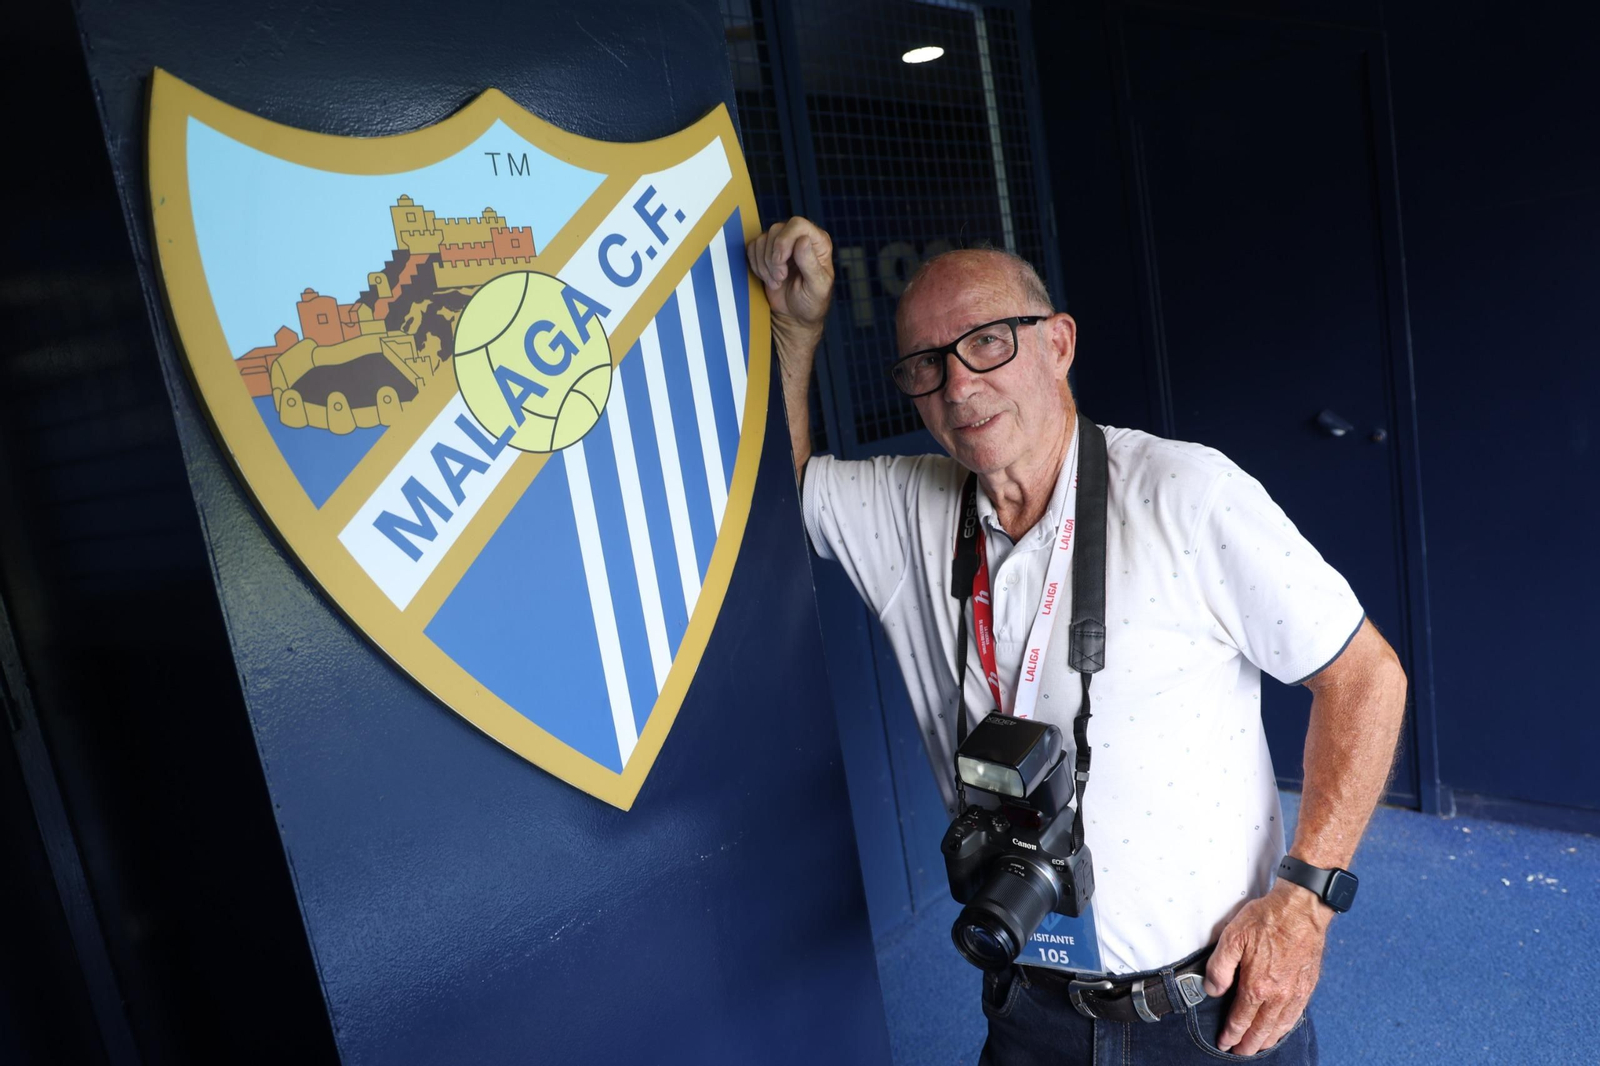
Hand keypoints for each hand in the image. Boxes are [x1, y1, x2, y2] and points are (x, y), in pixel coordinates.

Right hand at [747, 217, 833, 331]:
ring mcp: (782, 244)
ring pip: (762, 239)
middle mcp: (800, 237)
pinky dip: (756, 265)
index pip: (797, 224)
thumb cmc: (811, 303)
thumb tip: (802, 240)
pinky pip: (752, 248)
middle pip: (776, 230)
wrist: (795, 316)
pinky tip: (768, 278)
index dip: (784, 242)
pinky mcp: (766, 252)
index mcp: (818, 242)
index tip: (781, 264)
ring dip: (765, 264)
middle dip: (773, 257)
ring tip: (777, 281)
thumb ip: (811, 264)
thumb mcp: (817, 287)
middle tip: (780, 278)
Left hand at [1203, 879, 1330, 1054]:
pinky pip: (1295, 1016)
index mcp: (1257, 986)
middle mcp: (1278, 996)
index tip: (1223, 1043)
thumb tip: (1212, 990)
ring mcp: (1295, 993)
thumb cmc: (1266, 919)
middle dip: (1247, 1044)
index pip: (1240, 1019)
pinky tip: (1280, 1030)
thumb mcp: (1232, 937)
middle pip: (1261, 1030)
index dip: (1230, 1034)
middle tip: (1238, 1053)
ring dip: (1267, 1040)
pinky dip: (1285, 1028)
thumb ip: (1219, 967)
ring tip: (1256, 1047)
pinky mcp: (1307, 986)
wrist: (1301, 909)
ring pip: (1279, 1027)